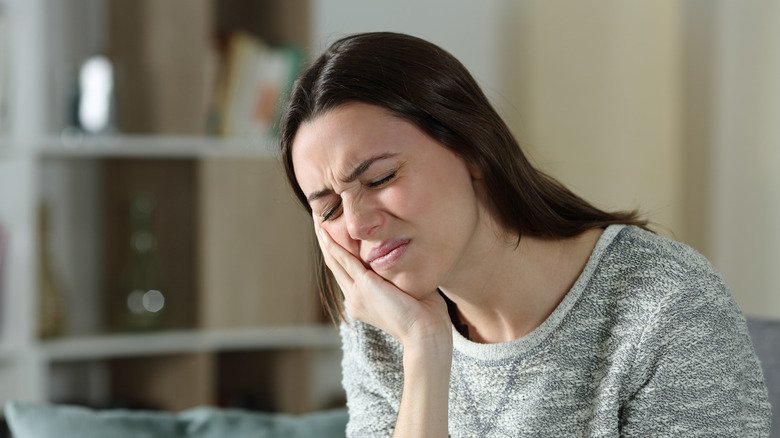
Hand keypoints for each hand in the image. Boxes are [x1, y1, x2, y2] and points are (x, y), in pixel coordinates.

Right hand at [314, 220, 451, 347]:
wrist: (426, 333)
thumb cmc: (426, 316)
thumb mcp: (409, 291)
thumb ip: (401, 275)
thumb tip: (410, 256)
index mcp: (364, 302)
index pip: (347, 272)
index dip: (339, 252)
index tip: (335, 234)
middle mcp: (355, 299)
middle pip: (335, 265)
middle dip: (326, 241)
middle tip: (318, 219)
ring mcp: (357, 294)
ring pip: (335, 261)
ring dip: (325, 239)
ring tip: (318, 219)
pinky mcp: (365, 286)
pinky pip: (345, 261)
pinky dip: (334, 245)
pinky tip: (325, 232)